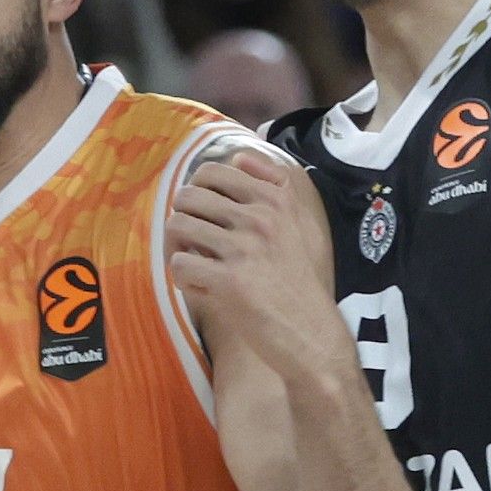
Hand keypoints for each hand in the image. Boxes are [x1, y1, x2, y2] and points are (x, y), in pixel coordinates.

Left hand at [167, 149, 334, 366]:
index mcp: (275, 200)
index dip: (198, 192)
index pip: (212, 171)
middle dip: (184, 219)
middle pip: (187, 196)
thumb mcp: (299, 224)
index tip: (205, 215)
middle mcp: (260, 218)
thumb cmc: (299, 282)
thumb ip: (273, 186)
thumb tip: (239, 156)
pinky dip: (184, 278)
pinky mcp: (230, 281)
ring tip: (196, 264)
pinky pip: (180, 264)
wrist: (312, 335)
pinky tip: (203, 288)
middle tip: (194, 242)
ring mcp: (244, 248)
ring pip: (178, 227)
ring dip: (179, 247)